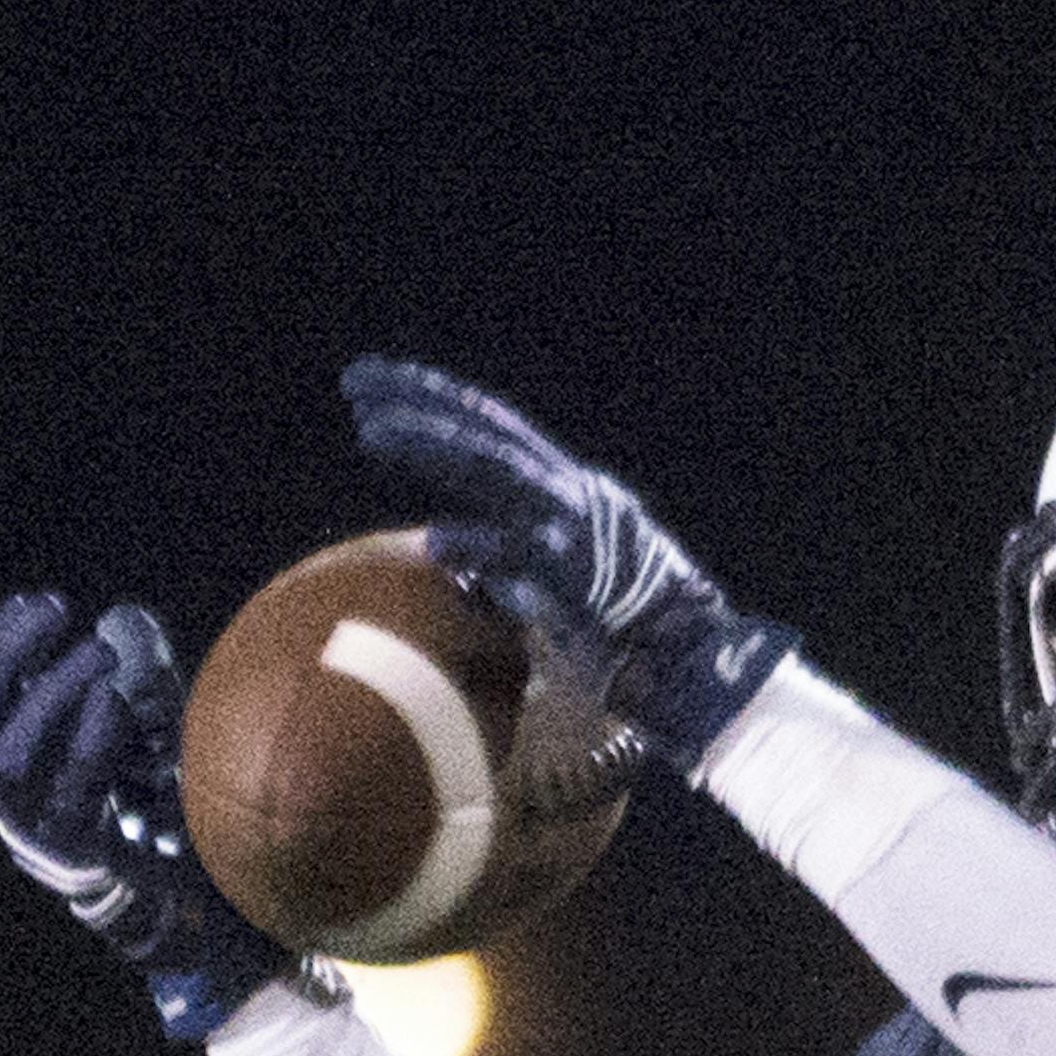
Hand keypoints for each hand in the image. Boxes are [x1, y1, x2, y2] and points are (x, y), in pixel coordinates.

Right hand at [0, 592, 290, 1037]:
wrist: (216, 929)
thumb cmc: (189, 835)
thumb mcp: (157, 749)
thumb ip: (140, 692)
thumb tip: (127, 619)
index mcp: (31, 787)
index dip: (1, 653)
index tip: (38, 601)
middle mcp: (24, 814)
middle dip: (9, 659)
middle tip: (58, 610)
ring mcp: (50, 841)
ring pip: (12, 758)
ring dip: (50, 693)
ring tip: (102, 655)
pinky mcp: (88, 861)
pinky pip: (73, 792)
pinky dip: (90, 738)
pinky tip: (117, 700)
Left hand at [341, 357, 795, 771]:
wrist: (697, 674)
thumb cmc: (630, 641)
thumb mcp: (566, 586)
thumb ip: (513, 564)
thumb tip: (459, 556)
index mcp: (576, 491)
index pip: (497, 430)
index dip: (439, 403)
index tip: (381, 386)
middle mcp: (577, 496)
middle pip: (488, 433)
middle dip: (421, 403)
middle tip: (357, 381)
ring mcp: (578, 533)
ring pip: (498, 471)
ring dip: (435, 447)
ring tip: (372, 432)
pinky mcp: (581, 579)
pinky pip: (519, 555)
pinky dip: (478, 547)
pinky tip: (436, 545)